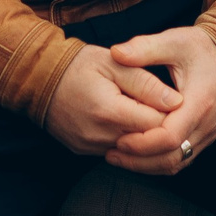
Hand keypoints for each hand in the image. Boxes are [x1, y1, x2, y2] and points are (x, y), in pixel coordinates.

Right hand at [44, 43, 179, 156]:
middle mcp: (100, 136)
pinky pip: (116, 151)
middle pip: (147, 141)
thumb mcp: (115, 64)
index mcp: (110, 112)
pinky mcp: (84, 151)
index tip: (169, 97)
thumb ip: (146, 83)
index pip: (158, 125)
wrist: (39, 78)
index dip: (169, 112)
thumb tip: (176, 101)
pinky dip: (125, 138)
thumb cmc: (79, 66)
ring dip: (141, 133)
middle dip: (158, 124)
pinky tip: (123, 119)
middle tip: (157, 103)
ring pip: (133, 150)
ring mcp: (90, 147)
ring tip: (139, 109)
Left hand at [106, 25, 215, 175]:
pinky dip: (158, 162)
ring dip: (147, 165)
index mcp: (200, 102)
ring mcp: (207, 135)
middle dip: (140, 160)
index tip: (120, 140)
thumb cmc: (203, 49)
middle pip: (172, 157)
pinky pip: (181, 159)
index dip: (143, 142)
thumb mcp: (174, 41)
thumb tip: (116, 53)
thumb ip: (145, 48)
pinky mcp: (203, 138)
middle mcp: (206, 125)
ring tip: (119, 157)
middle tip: (112, 154)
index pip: (171, 136)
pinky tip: (138, 155)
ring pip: (177, 163)